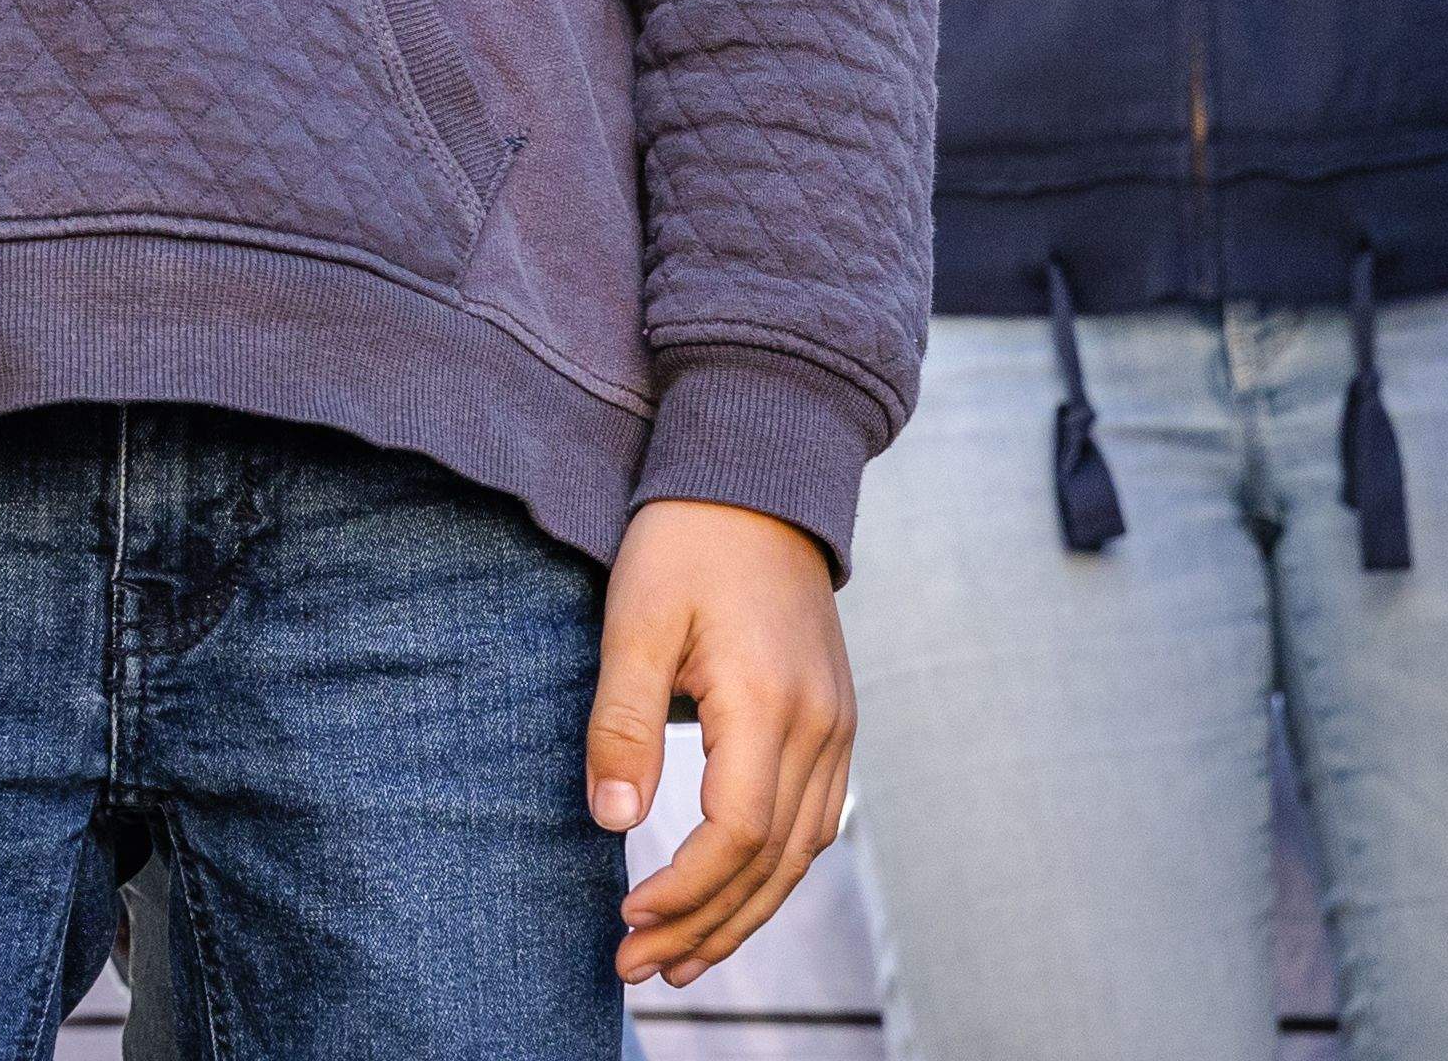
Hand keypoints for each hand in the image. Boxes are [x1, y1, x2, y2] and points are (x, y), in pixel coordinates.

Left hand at [588, 496, 854, 988]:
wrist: (757, 478)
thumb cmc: (685, 542)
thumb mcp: (633, 621)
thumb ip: (623, 723)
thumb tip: (609, 822)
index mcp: (769, 703)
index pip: (735, 834)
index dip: (683, 891)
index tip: (625, 921)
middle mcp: (820, 726)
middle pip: (773, 863)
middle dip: (707, 927)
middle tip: (640, 969)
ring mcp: (838, 726)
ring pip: (802, 854)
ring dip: (743, 914)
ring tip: (681, 959)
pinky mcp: (835, 721)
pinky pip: (815, 822)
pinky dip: (772, 872)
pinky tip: (730, 896)